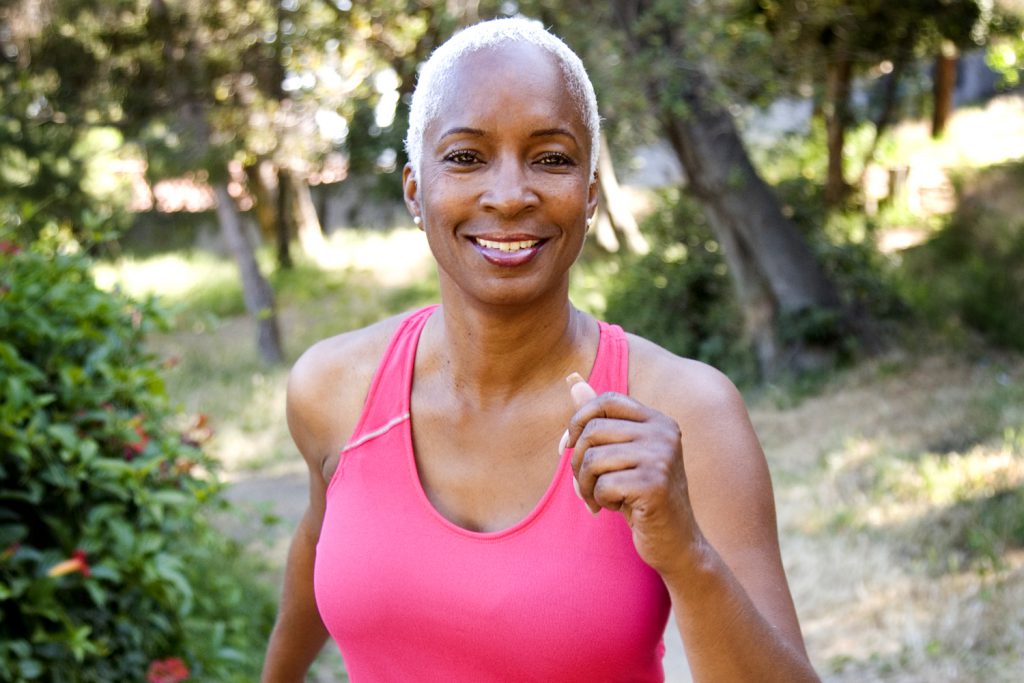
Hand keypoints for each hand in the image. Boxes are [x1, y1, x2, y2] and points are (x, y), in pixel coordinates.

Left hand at [563, 373, 704, 578]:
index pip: (606, 400)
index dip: (579, 421)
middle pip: (593, 431)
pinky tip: (616, 509)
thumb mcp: (620, 455)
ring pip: (593, 459)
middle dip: (577, 462)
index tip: (568, 447)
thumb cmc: (642, 496)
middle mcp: (663, 433)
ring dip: (585, 486)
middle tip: (585, 486)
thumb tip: (572, 380)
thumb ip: (599, 419)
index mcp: (657, 420)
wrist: (675, 542)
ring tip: (599, 499)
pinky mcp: (654, 485)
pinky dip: (600, 500)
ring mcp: (662, 457)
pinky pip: (603, 485)